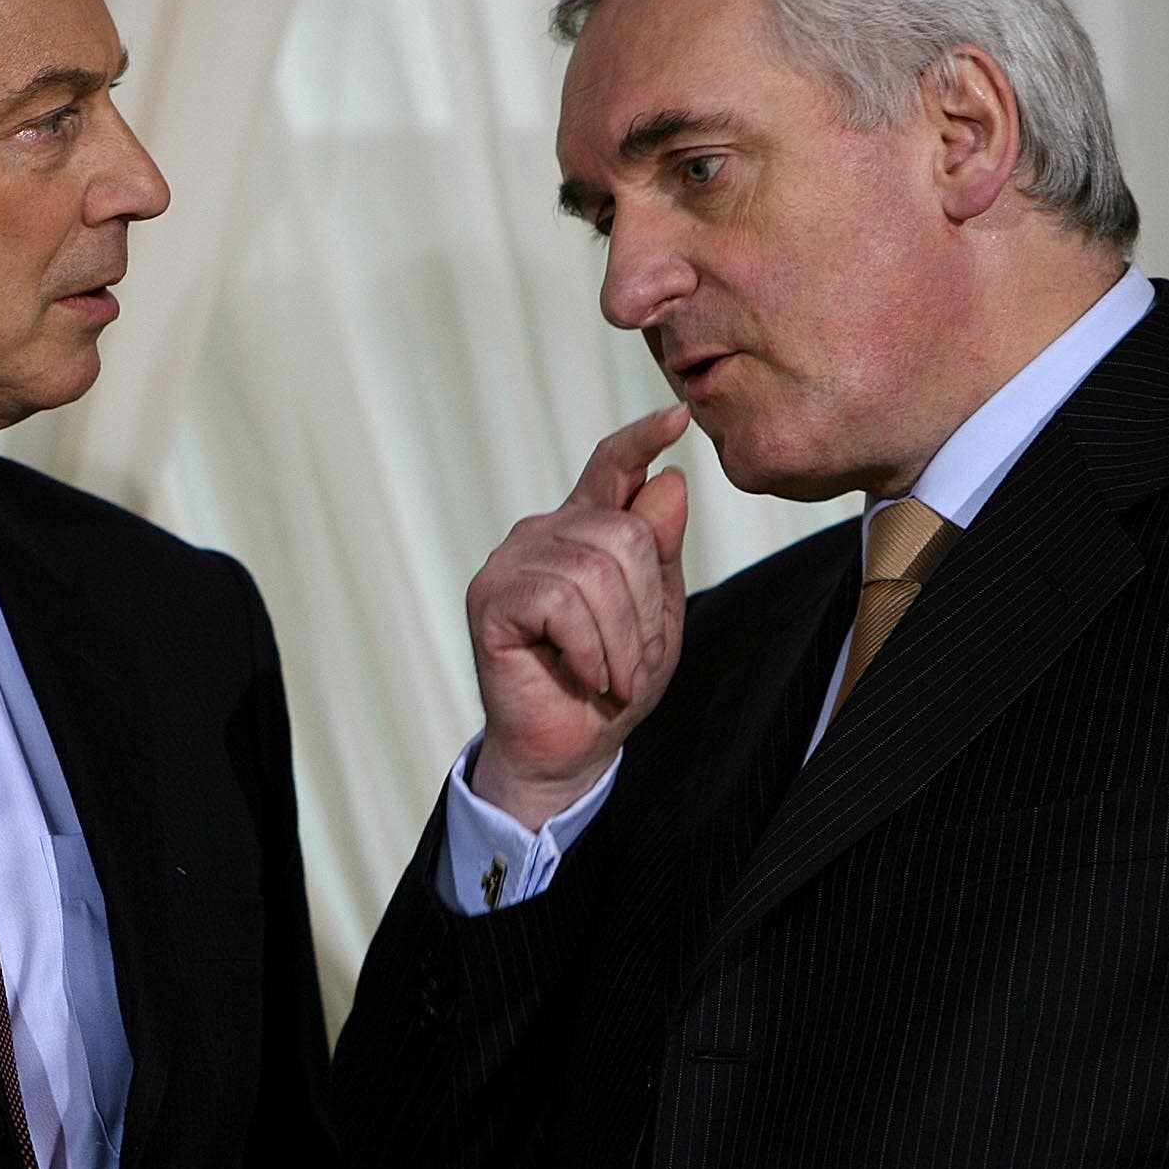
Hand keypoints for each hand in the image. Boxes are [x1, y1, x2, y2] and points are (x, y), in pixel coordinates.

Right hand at [466, 403, 690, 828]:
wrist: (567, 751)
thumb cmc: (611, 685)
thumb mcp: (657, 618)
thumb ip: (660, 552)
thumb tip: (669, 479)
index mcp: (585, 531)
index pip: (612, 467)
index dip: (640, 439)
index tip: (676, 417)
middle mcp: (544, 533)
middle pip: (625, 533)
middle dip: (645, 609)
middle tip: (634, 663)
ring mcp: (513, 561)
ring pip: (597, 570)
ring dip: (621, 640)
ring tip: (612, 676)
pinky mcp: (491, 597)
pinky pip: (563, 601)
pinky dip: (589, 648)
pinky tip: (583, 673)